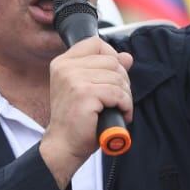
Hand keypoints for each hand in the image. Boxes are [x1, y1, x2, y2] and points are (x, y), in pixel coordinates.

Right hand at [39, 37, 132, 187]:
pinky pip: (118, 93)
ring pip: (117, 77)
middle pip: (111, 61)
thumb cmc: (77, 121)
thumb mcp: (90, 90)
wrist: (64, 146)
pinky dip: (125, 106)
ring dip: (125, 96)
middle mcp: (65, 68)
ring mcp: (73, 80)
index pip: (96, 43)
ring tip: (118, 109)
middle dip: (122, 81)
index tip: (112, 78)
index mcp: (63, 63)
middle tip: (117, 100)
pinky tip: (120, 115)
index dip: (111, 57)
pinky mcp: (84, 94)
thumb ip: (105, 70)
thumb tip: (126, 56)